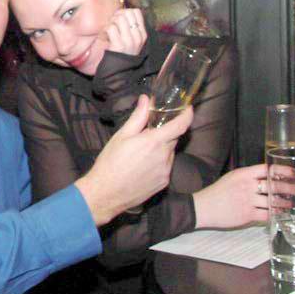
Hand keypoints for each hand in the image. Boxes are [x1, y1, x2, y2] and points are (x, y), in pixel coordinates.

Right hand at [75, 95, 192, 225]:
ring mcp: (165, 171)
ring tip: (141, 153)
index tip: (188, 108)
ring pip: (169, 153)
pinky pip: (166, 167)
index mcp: (154, 142)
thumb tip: (146, 100)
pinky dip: (159, 162)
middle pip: (173, 138)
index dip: (187, 115)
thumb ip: (138, 116)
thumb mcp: (122, 135)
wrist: (106, 193)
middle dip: (165, 133)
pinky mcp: (163, 183)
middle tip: (149, 133)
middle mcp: (164, 156)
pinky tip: (142, 166)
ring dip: (161, 148)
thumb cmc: (111, 162)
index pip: (180, 125)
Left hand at [103, 8, 146, 55]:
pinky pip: (111, 28)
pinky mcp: (119, 45)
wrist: (119, 73)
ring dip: (110, 22)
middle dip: (116, 15)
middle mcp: (138, 37)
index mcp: (142, 34)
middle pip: (127, 13)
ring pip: (119, 19)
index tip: (119, 19)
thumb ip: (130, 28)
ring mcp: (129, 41)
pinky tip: (105, 36)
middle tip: (111, 24)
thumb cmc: (122, 55)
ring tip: (108, 30)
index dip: (125, 11)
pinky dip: (105, 30)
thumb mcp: (132, 41)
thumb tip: (122, 12)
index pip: (136, 12)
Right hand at [192, 163, 294, 228]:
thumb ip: (248, 177)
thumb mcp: (232, 178)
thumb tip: (267, 178)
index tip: (293, 174)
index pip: (267, 169)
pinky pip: (268, 214)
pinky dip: (276, 214)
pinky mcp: (248, 214)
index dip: (283, 171)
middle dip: (290, 188)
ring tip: (289, 203)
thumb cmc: (217, 192)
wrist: (204, 207)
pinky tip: (278, 213)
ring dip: (285, 203)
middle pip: (274, 186)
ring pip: (273, 202)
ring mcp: (247, 201)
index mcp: (243, 174)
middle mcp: (247, 186)